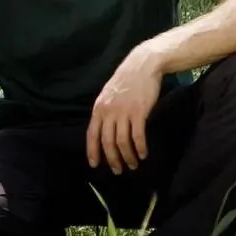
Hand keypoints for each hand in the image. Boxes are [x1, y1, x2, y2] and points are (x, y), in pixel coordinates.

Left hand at [86, 44, 164, 173]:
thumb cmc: (126, 80)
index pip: (92, 135)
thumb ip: (105, 111)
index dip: (93, 151)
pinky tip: (144, 154)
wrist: (142, 65)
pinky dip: (140, 147)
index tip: (94, 165)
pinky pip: (137, 136)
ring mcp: (123, 112)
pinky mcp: (139, 112)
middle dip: (112, 159)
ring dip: (127, 156)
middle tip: (118, 170)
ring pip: (122, 142)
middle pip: (107, 142)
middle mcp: (108, 112)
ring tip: (133, 165)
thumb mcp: (108, 95)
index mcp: (98, 109)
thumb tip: (104, 129)